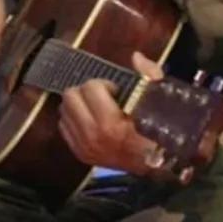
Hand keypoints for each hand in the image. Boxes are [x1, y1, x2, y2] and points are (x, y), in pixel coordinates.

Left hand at [57, 50, 163, 174]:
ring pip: (63, 110)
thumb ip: (148, 74)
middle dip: (86, 91)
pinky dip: (73, 119)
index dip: (104, 84)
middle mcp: (92, 136)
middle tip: (101, 96)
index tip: (116, 91)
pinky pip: (63, 126)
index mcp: (110, 122)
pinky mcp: (79, 154)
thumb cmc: (158, 130)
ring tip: (95, 108)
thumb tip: (135, 56)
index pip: (91, 88)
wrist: (156, 165)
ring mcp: (84, 146)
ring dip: (78, 105)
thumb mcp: (159, 99)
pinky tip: (89, 120)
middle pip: (70, 96)